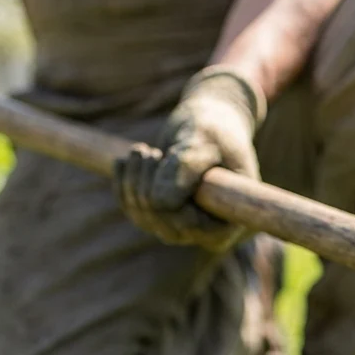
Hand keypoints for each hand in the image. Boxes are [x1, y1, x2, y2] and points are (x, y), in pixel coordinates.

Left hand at [114, 68, 265, 252]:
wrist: (210, 122)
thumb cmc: (216, 131)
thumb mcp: (207, 141)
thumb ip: (187, 167)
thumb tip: (158, 201)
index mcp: (230, 221)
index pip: (190, 226)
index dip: (168, 197)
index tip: (159, 156)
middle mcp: (207, 232)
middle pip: (164, 226)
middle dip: (147, 187)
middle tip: (147, 150)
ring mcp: (184, 227)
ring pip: (144, 218)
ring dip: (134, 181)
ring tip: (140, 150)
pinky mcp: (164, 216)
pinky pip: (133, 211)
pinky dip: (124, 185)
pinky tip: (123, 162)